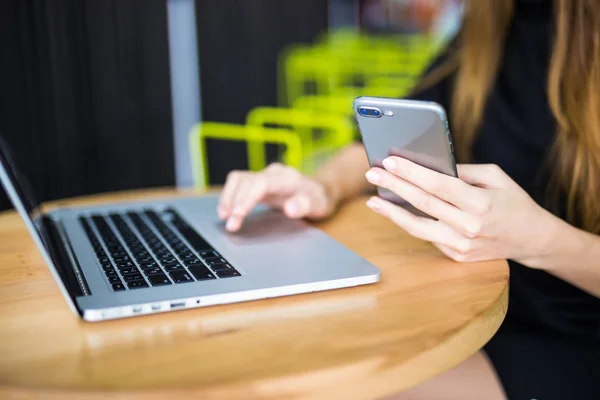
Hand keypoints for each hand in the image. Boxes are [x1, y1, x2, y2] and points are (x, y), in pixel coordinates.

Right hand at [218, 163, 336, 231]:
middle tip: (230, 225)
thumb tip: (290, 208)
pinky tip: (227, 211)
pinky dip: (229, 196)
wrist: (320, 190)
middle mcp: (273, 173)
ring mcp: (264, 176)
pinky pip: (238, 184)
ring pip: (238, 179)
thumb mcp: (320, 205)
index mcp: (288, 178)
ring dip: (228, 197)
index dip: (247, 198)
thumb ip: (306, 206)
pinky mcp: (257, 182)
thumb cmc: (319, 199)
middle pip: (246, 180)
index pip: (261, 183)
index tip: (238, 215)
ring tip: (224, 217)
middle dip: (234, 202)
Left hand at [364, 157, 556, 265]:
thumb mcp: (496, 177)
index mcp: (480, 203)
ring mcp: (461, 245)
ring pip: (417, 227)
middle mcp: (468, 226)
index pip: (437, 185)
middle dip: (394, 186)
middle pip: (422, 203)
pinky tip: (395, 211)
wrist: (530, 239)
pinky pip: (427, 236)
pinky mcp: (456, 256)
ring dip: (391, 212)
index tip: (390, 161)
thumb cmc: (513, 202)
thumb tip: (431, 166)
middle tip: (372, 173)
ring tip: (373, 200)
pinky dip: (409, 222)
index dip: (411, 172)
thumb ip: (464, 171)